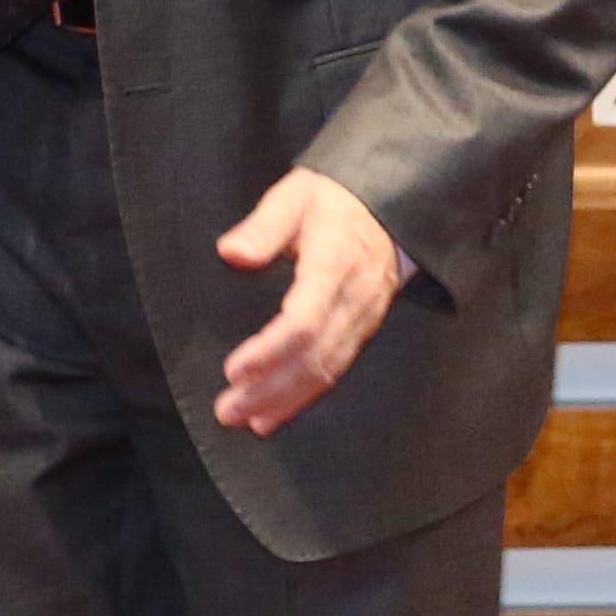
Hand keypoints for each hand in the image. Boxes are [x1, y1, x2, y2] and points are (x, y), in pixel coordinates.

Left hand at [209, 163, 410, 434]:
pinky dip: (303, 398)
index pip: (304, 320)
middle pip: (313, 356)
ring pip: (325, 371)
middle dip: (270, 388)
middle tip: (227, 409)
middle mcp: (352, 301)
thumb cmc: (332, 202)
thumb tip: (232, 253)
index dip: (270, 351)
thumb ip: (263, 226)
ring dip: (284, 401)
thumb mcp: (296, 196)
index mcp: (333, 264)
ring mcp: (361, 321)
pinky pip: (334, 371)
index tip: (233, 369)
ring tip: (244, 420)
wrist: (388, 211)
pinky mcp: (360, 333)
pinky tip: (273, 415)